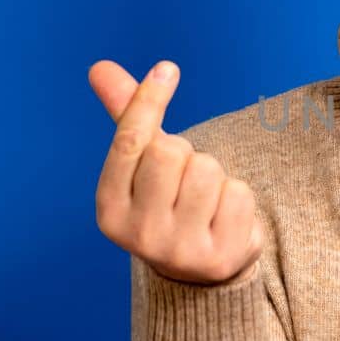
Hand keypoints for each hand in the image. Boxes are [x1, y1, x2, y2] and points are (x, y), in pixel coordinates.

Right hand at [90, 59, 262, 285]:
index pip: (129, 141)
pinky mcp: (220, 257)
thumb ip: (127, 119)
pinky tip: (224, 218)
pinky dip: (238, 196)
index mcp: (109, 208)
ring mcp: (179, 250)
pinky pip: (239, 193)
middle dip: (185, 152)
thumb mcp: (141, 168)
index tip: (167, 69)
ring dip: (214, 174)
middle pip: (170, 152)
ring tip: (205, 200)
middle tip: (184, 178)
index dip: (148, 100)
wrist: (198, 274)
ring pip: (207, 169)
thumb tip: (100, 67)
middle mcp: (138, 234)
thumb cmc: (167, 203)